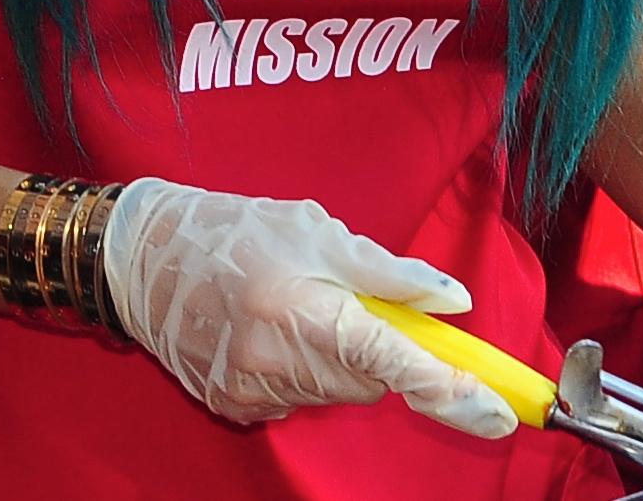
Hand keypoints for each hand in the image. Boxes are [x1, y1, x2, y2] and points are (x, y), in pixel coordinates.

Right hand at [102, 178, 516, 436]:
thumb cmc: (229, 229)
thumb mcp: (311, 228)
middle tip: (334, 299)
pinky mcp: (234, 407)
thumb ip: (385, 270)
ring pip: (336, 391)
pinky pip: (298, 399)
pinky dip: (299, 371)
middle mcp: (277, 360)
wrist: (141, 255)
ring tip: (290, 307)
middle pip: (370, 380)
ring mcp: (253, 391)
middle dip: (372, 347)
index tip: (500, 414)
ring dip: (334, 359)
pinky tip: (265, 333)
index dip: (452, 389)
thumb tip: (452, 302)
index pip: (393, 361)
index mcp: (301, 308)